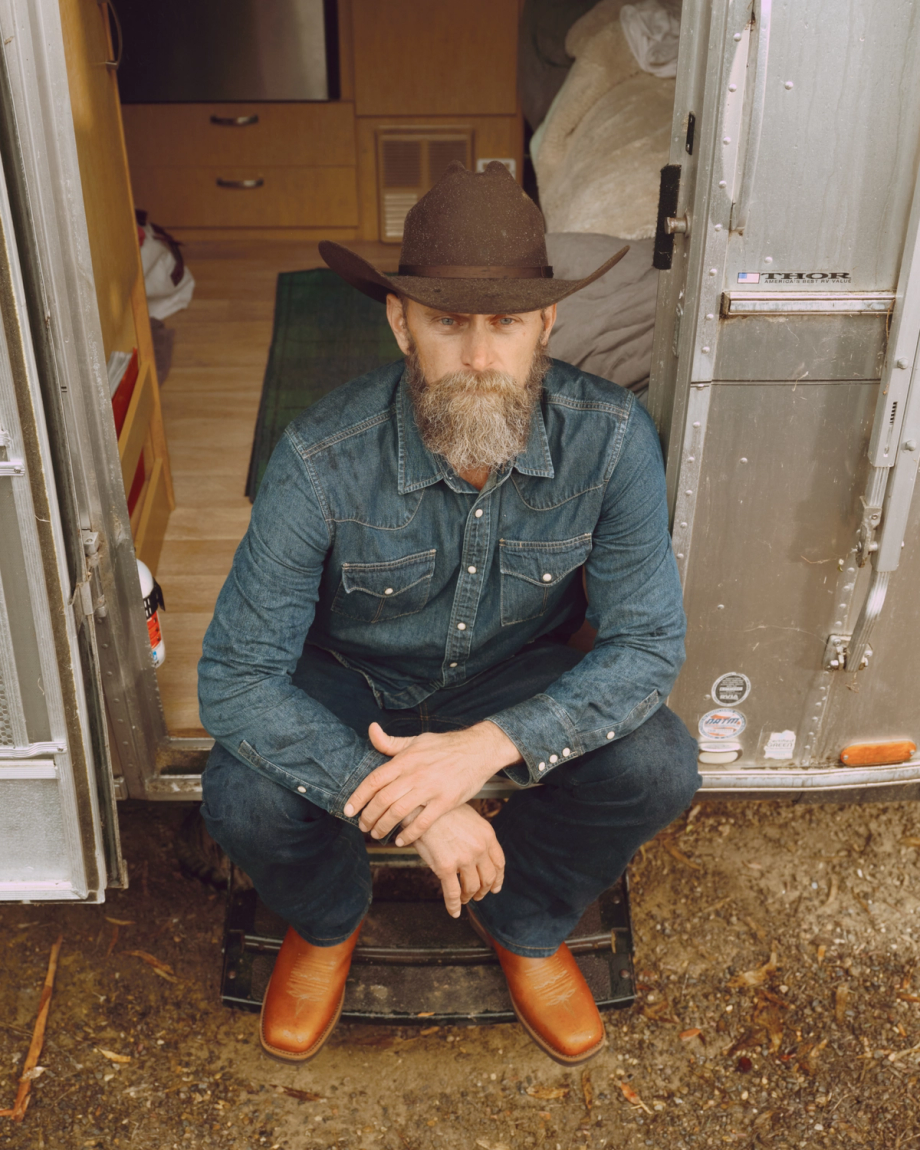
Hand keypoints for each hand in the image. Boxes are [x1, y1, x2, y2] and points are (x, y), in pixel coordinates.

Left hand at [344, 721, 519, 844]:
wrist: (478, 749)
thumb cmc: (445, 746)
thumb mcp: (416, 740)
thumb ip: (391, 742)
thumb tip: (371, 730)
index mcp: (405, 759)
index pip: (374, 780)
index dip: (358, 797)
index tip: (349, 810)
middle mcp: (415, 774)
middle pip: (383, 799)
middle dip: (368, 816)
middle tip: (363, 826)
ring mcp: (431, 788)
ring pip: (399, 812)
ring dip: (383, 827)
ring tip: (377, 834)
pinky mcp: (446, 801)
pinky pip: (423, 822)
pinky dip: (409, 834)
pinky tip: (401, 840)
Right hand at [413, 804, 504, 917]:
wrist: (421, 806)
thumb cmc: (441, 810)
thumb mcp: (468, 817)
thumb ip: (476, 835)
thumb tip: (476, 850)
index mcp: (487, 835)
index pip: (499, 862)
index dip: (498, 878)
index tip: (495, 886)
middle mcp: (479, 848)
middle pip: (489, 878)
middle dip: (484, 890)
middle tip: (478, 895)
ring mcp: (464, 858)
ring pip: (473, 887)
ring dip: (469, 896)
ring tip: (464, 899)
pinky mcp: (445, 867)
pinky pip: (453, 894)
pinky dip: (454, 906)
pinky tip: (454, 912)